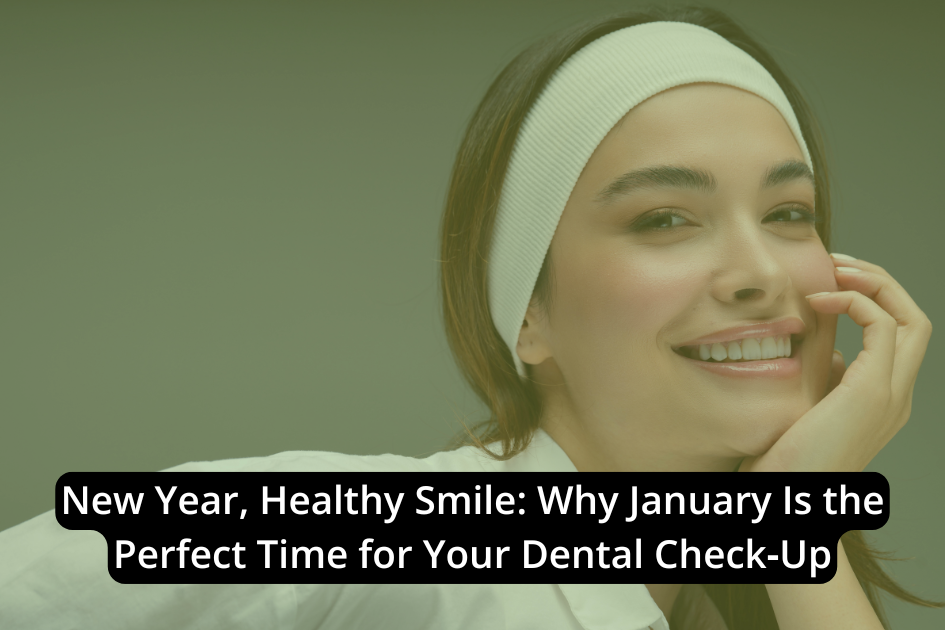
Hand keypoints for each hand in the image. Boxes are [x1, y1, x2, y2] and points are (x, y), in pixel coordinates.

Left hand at [739, 254, 932, 472]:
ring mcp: (890, 395)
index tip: (829, 282)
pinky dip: (855, 301)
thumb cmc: (785, 460)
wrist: (786, 496)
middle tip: (836, 263)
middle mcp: (897, 396)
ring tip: (834, 269)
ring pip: (912, 318)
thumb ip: (829, 379)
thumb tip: (834, 351)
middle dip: (880, 281)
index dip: (871, 299)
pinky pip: (882, 326)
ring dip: (874, 283)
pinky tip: (816, 300)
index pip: (898, 334)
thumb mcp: (809, 409)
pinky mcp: (872, 393)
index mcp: (883, 399)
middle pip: (915, 320)